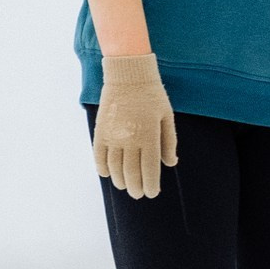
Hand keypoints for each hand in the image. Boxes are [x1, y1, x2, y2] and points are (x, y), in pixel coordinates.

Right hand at [94, 54, 177, 196]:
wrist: (128, 74)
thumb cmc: (152, 95)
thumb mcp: (167, 116)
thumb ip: (169, 142)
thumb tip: (171, 164)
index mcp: (149, 136)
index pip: (150, 169)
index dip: (151, 185)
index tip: (152, 193)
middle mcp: (130, 139)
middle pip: (131, 172)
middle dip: (136, 187)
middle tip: (139, 194)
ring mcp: (113, 135)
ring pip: (114, 167)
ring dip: (120, 180)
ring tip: (125, 186)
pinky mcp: (101, 130)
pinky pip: (99, 155)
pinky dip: (102, 168)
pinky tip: (107, 174)